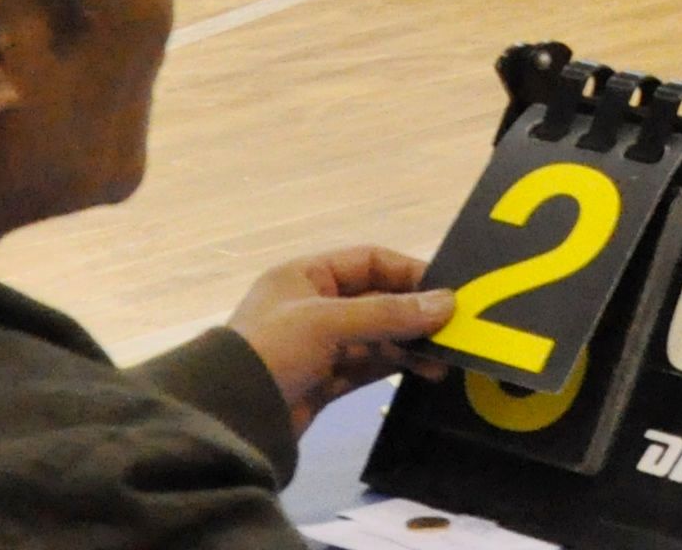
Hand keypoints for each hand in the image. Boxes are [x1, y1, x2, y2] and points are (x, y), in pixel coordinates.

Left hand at [224, 245, 454, 436]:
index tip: (447, 290)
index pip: (369, 262)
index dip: (408, 273)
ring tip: (444, 357)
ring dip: (409, 344)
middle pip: (376, 300)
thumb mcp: (327, 323)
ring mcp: (319, 345)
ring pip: (377, 336)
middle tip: (453, 328)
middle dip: (413, 313)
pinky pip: (368, 365)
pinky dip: (396, 366)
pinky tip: (424, 371)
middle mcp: (314, 306)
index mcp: (306, 276)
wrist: (227, 420)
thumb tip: (447, 303)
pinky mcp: (324, 380)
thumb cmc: (272, 351)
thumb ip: (387, 314)